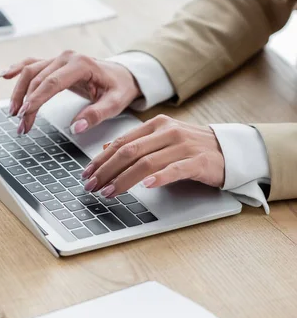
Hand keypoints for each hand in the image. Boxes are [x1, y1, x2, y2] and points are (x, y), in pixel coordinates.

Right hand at [0, 50, 141, 134]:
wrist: (123, 75)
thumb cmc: (119, 88)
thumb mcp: (114, 104)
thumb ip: (95, 115)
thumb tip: (76, 128)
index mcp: (81, 64)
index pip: (53, 82)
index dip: (37, 99)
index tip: (25, 114)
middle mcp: (66, 58)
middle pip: (38, 79)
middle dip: (26, 103)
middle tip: (21, 126)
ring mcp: (59, 59)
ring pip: (30, 72)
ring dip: (19, 92)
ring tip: (14, 114)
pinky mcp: (54, 64)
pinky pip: (32, 64)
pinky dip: (18, 70)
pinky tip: (5, 76)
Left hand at [81, 115, 224, 196]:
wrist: (229, 150)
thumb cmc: (192, 148)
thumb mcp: (162, 141)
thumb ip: (136, 144)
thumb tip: (106, 151)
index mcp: (157, 125)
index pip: (122, 142)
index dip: (101, 160)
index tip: (86, 174)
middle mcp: (168, 132)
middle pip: (130, 152)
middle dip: (106, 171)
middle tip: (92, 186)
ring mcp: (184, 146)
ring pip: (147, 162)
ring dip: (124, 179)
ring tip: (110, 192)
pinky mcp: (198, 161)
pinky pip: (175, 169)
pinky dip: (159, 178)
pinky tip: (146, 186)